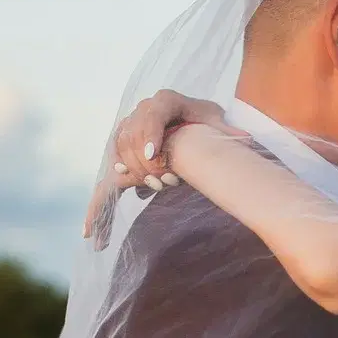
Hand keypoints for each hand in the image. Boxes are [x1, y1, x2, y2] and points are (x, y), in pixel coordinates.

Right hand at [83, 91, 225, 243]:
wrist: (187, 119)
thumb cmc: (203, 120)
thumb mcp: (215, 121)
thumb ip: (225, 132)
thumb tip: (243, 140)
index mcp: (163, 101)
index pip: (152, 115)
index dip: (150, 135)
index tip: (153, 155)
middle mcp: (139, 114)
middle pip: (133, 140)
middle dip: (149, 164)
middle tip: (168, 182)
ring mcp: (126, 136)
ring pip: (120, 158)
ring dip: (136, 175)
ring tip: (159, 187)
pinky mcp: (120, 159)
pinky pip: (105, 185)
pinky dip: (98, 208)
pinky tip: (94, 236)